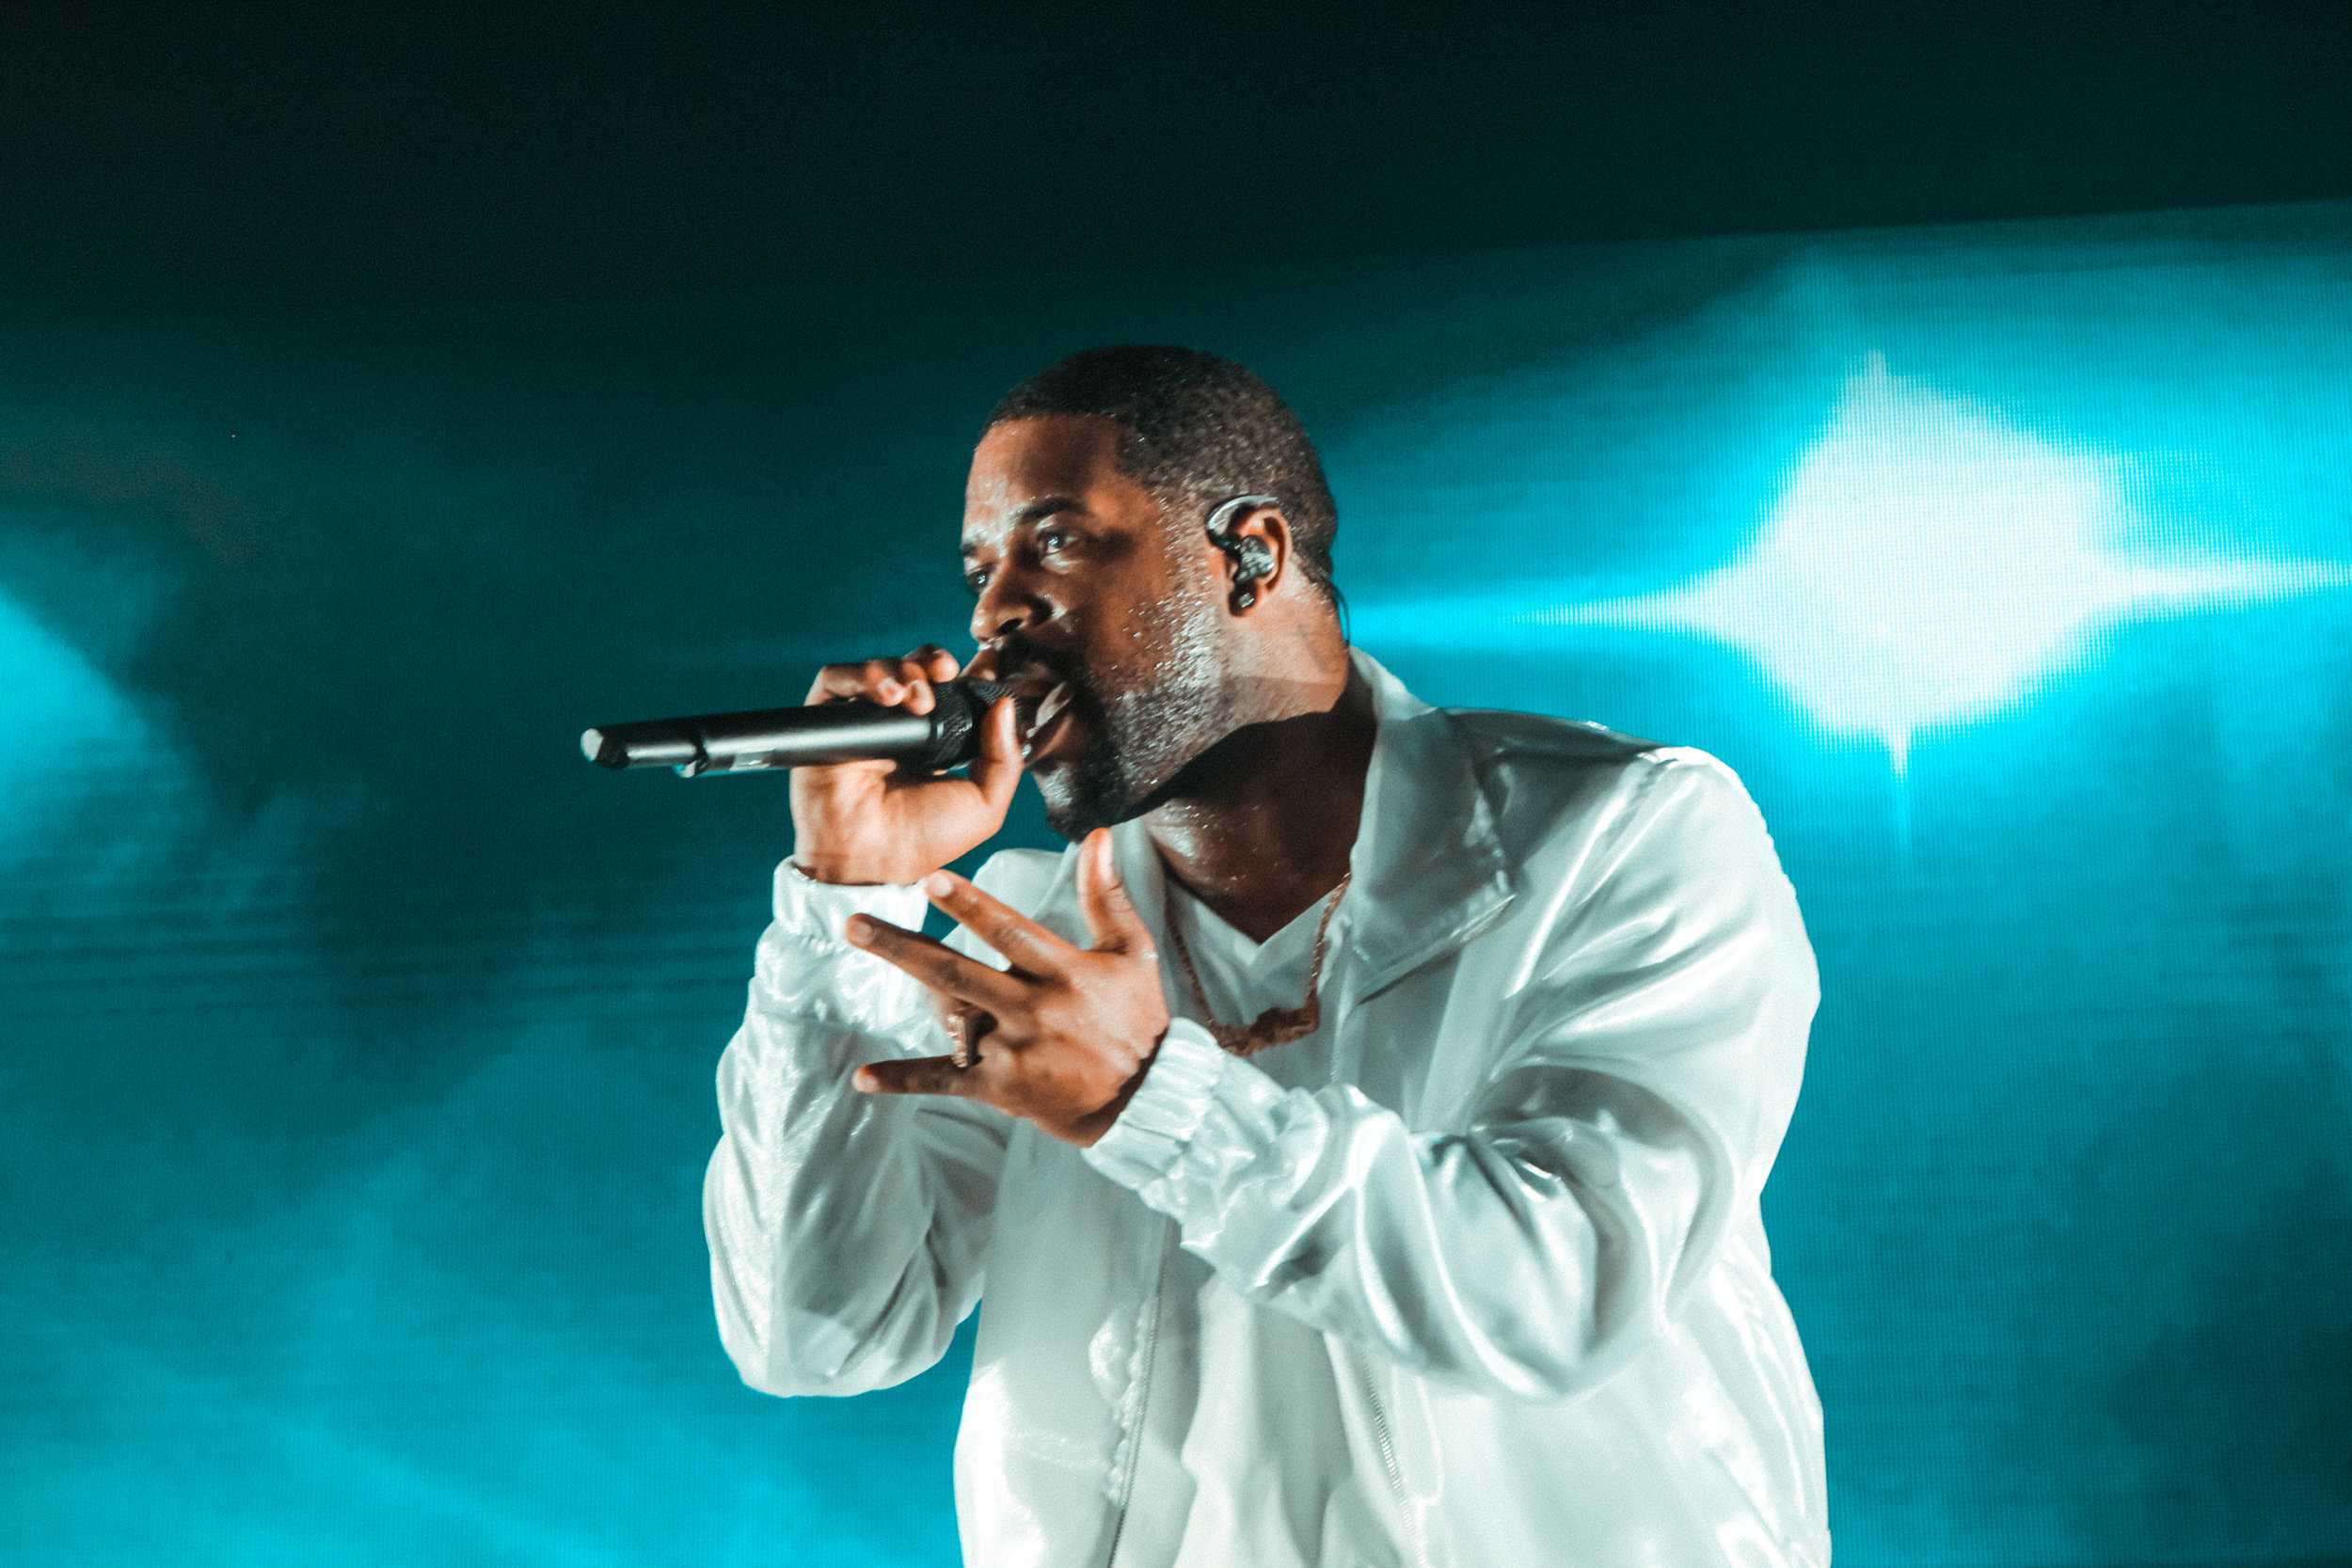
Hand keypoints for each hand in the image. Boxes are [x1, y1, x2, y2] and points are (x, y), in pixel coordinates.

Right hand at [787, 643, 1022, 886]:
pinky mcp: (827, 721)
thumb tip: (1004, 705)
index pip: (950, 688)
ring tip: (916, 698)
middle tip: (945, 673)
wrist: (874, 860)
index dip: (966, 672)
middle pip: (916, 669)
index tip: (984, 666)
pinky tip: (887, 697)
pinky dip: (863, 675)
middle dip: (933, 660)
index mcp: (935, 740)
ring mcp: (862, 721)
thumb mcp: (984, 805)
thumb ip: (1005, 757)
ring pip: (881, 668)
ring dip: (904, 670)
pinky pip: (837, 677)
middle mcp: (898, 725)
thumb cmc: (925, 840)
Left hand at [844, 828, 1170, 1147]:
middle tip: (854, 922)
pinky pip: (945, 1081)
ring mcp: (1013, 1052)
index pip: (1007, 931)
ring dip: (906, 994)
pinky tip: (863, 1077)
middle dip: (902, 946)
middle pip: (956, 973)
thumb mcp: (1132, 951)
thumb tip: (1096, 835)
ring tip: (865, 951)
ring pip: (949, 1020)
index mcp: (1062, 971)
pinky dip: (903, 1080)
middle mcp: (1032, 1009)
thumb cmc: (1138, 1017)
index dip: (968, 905)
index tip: (929, 880)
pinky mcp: (1002, 1089)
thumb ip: (1105, 894)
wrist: (1148, 1098)